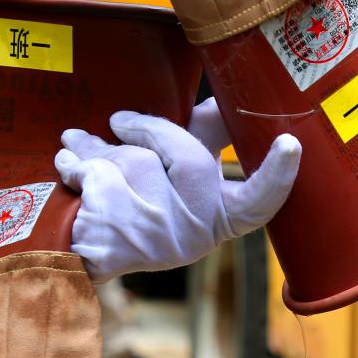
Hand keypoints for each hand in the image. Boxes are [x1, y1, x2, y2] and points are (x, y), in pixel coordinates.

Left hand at [55, 98, 300, 282]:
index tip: (290, 144)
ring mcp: (155, 240)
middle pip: (190, 160)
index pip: (258, 204)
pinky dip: (74, 161)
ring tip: (77, 143)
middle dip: (149, 128)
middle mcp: (194, 235)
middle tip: (118, 119)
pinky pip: (96, 176)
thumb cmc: (136, 209)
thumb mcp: (175, 183)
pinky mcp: (114, 240)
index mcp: (219, 218)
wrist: (78, 258)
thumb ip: (199, 140)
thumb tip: (220, 99)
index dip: (277, 176)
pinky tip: (67, 161)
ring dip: (99, 148)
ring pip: (135, 164)